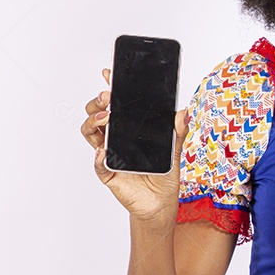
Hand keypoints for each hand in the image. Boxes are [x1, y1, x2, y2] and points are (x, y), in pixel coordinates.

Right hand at [81, 67, 185, 222]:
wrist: (161, 202)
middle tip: (108, 97)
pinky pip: (98, 164)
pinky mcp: (108, 173)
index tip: (109, 73)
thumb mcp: (175, 149)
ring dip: (94, 122)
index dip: (110, 87)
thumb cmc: (163, 173)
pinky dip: (98, 157)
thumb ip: (178, 131)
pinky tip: (102, 151)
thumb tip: (184, 112)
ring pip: (90, 132)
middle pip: (96, 114)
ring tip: (106, 118)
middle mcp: (115, 138)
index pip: (115, 104)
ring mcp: (109, 154)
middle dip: (98, 102)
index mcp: (129, 128)